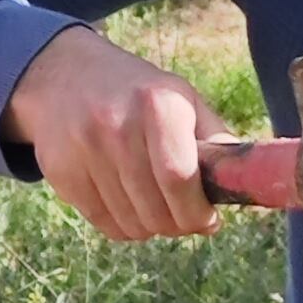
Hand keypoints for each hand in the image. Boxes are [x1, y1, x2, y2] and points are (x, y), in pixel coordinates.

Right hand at [3, 26, 226, 243]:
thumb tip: (242, 185)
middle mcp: (118, 125)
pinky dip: (123, 227)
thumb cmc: (135, 92)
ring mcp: (85, 149)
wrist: (63, 74)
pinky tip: (129, 206)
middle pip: (155, 210)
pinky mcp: (60, 171)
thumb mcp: (179, 98)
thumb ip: (214, 140)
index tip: (207, 220)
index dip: (197, 213)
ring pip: (131, 223)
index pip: (179, 178)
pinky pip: (103, 223)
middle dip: (177, 225)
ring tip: (155, 208)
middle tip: (183, 218)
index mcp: (158, 104)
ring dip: (150, 227)